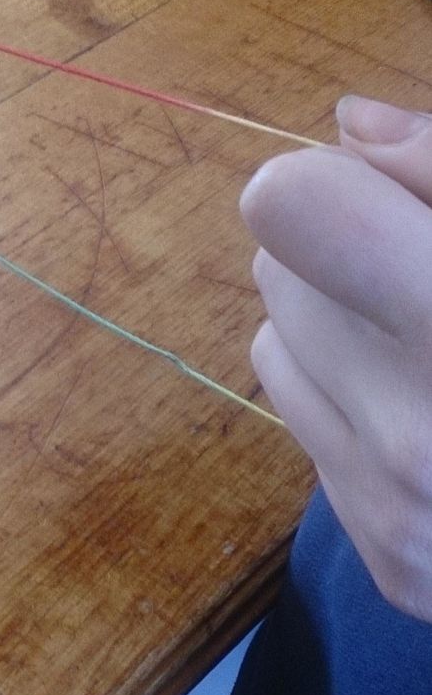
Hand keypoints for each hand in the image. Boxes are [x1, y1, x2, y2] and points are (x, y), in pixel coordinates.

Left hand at [242, 98, 431, 620]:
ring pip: (279, 351)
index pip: (294, 208)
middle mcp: (419, 435)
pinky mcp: (394, 567)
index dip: (335, 183)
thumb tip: (351, 127)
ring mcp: (400, 515)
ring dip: (341, 329)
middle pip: (278, 271)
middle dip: (344, 254)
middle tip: (431, 272)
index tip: (385, 199)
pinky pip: (308, 434)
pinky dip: (359, 407)